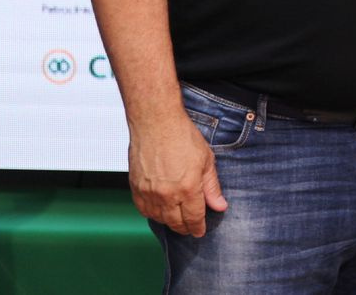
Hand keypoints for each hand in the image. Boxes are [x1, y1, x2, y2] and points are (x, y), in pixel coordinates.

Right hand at [127, 114, 227, 235]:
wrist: (156, 123)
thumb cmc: (182, 136)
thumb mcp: (206, 160)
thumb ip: (212, 187)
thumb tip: (219, 206)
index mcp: (187, 188)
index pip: (194, 218)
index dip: (198, 228)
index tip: (200, 232)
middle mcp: (166, 194)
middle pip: (175, 222)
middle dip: (184, 228)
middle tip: (190, 229)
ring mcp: (149, 192)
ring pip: (159, 218)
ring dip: (168, 222)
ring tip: (176, 220)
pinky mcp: (135, 187)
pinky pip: (143, 210)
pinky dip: (152, 214)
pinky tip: (159, 211)